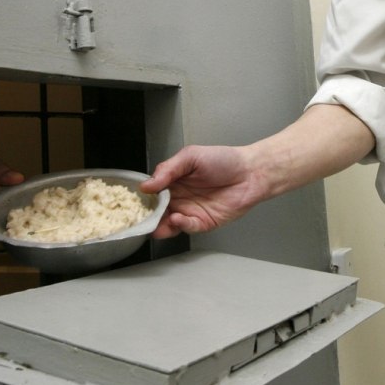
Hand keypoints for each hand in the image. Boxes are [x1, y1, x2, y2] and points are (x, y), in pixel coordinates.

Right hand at [140, 145, 267, 238]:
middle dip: (147, 216)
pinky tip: (177, 218)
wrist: (251, 172)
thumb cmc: (224, 160)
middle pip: (156, 212)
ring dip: (160, 225)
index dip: (142, 198)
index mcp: (172, 182)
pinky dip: (180, 225)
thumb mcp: (190, 156)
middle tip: (140, 217)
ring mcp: (189, 212)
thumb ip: (167, 169)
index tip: (133, 201)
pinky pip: (187, 227)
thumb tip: (146, 185)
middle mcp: (178, 198)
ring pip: (168, 224)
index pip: (151, 193)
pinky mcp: (203, 223)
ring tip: (156, 223)